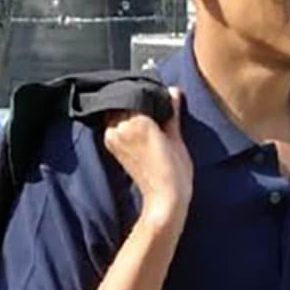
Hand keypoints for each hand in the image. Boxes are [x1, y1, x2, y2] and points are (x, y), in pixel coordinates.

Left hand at [103, 87, 192, 229]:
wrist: (163, 198)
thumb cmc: (175, 172)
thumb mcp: (177, 138)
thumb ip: (172, 112)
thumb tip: (173, 91)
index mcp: (138, 122)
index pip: (138, 94)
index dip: (148, 93)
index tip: (158, 94)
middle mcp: (121, 128)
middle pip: (125, 101)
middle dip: (137, 100)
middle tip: (154, 105)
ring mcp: (114, 138)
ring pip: (118, 112)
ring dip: (129, 111)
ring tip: (148, 117)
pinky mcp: (112, 147)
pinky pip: (114, 125)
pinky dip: (124, 122)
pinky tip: (140, 127)